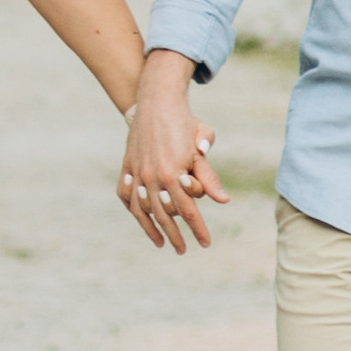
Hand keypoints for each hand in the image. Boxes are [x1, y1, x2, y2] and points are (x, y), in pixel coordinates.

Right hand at [116, 54, 225, 253]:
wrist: (156, 100)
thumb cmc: (185, 122)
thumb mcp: (202, 145)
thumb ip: (209, 176)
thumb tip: (223, 201)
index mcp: (173, 172)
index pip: (188, 210)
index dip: (197, 229)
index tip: (206, 244)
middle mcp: (152, 176)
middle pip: (165, 216)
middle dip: (176, 235)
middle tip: (184, 250)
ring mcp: (137, 173)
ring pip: (143, 210)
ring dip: (153, 229)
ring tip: (163, 243)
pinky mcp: (127, 167)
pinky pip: (128, 197)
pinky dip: (135, 212)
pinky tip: (144, 222)